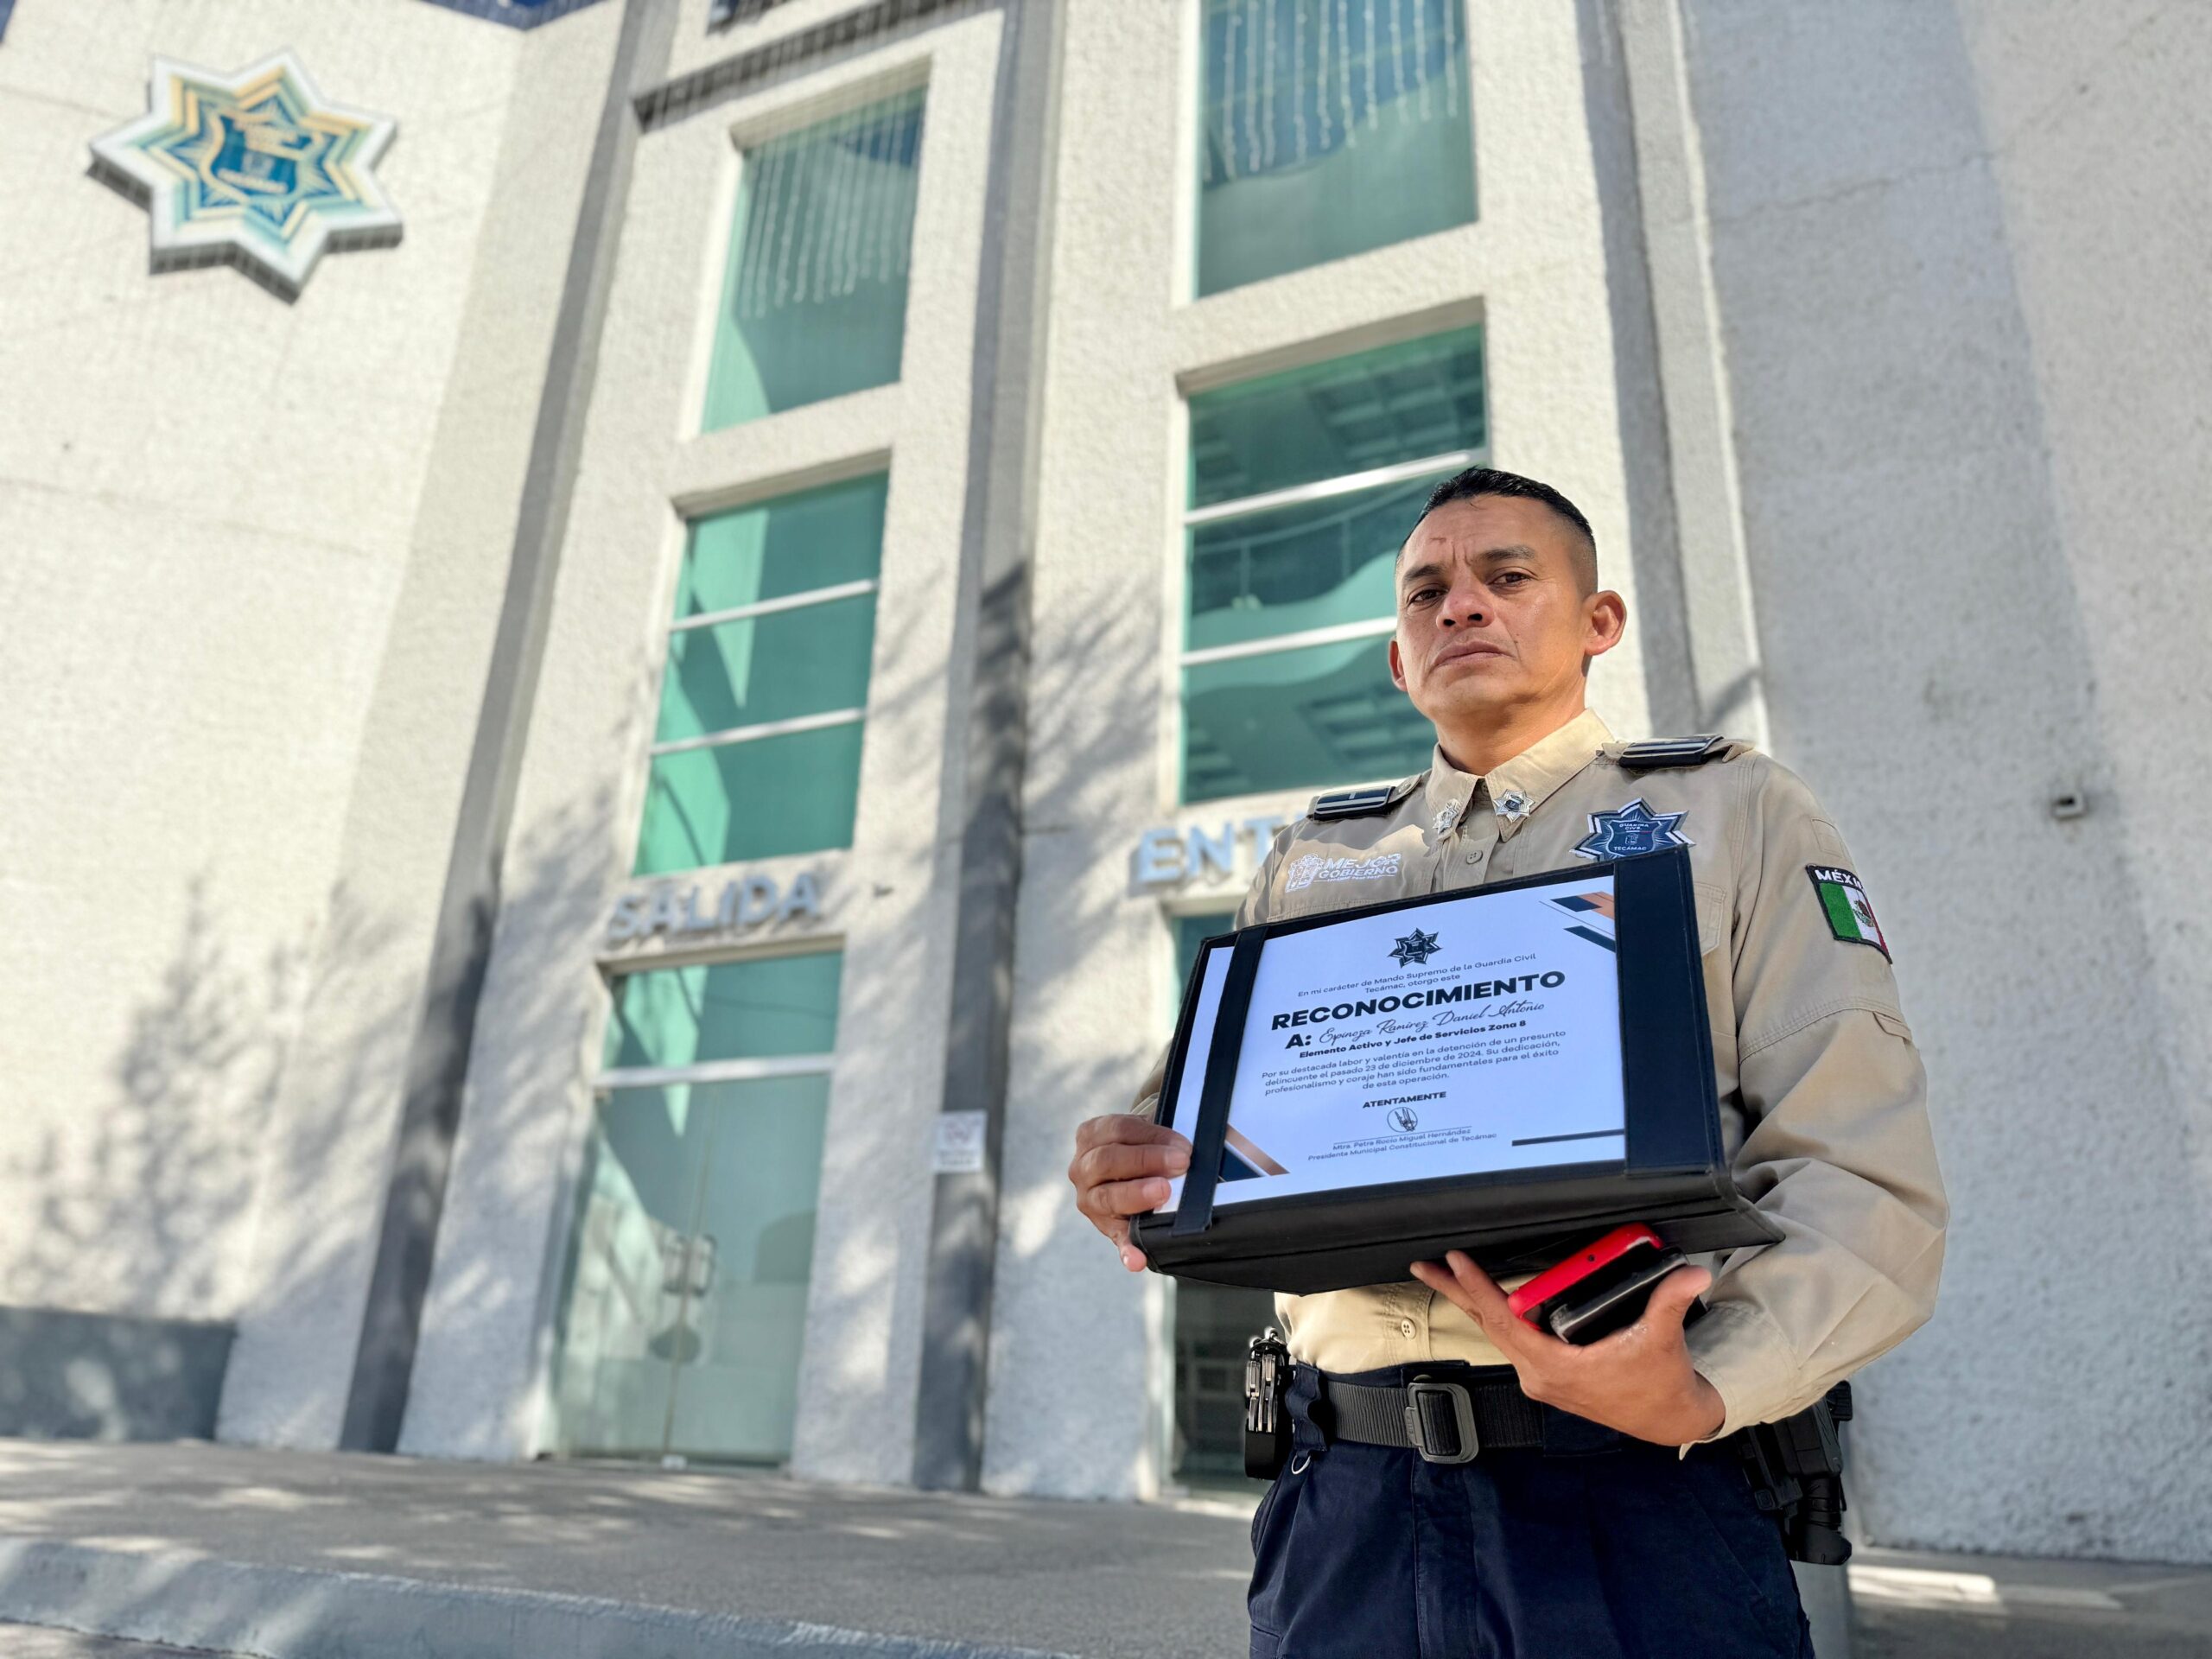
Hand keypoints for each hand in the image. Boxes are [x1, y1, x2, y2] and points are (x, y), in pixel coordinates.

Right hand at [1068, 1115, 1190, 1270]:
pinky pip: (1117, 1239)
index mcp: (1092, 1136)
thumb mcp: (1144, 1133)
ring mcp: (1091, 1200)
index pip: (1120, 1130)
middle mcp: (1083, 1168)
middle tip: (1180, 1163)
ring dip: (1137, 1195)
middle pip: (1108, 1160)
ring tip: (1163, 1194)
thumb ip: (1159, 1137)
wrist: (1132, 1169)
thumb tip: (1185, 1146)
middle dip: (1146, 1160)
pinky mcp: (1107, 1227)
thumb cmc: (1142, 1146)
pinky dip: (1127, 1251)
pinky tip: (1137, 1260)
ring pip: (1107, 1197)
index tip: (1182, 1145)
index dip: (1152, 1136)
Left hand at [1408, 1249, 1726, 1445]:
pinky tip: (1484, 1299)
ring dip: (1471, 1303)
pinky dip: (1495, 1315)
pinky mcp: (1548, 1375)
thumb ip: (1671, 1302)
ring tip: (1444, 1276)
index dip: (1479, 1290)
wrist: (1669, 1419)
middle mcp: (1540, 1374)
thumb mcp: (1662, 1340)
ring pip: (1497, 1333)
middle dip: (1456, 1293)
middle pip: (1489, 1326)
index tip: (1457, 1261)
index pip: (1506, 1322)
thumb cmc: (1660, 1384)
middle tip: (1423, 1265)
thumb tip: (1690, 1274)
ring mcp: (1541, 1377)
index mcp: (1557, 1367)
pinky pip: (1512, 1339)